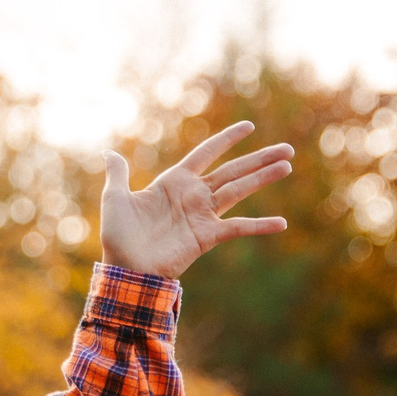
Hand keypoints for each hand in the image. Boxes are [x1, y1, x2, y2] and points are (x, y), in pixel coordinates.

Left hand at [98, 123, 294, 278]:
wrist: (126, 269)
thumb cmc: (119, 236)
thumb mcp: (115, 199)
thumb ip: (118, 174)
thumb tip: (109, 151)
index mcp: (174, 181)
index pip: (207, 153)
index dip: (227, 139)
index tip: (249, 126)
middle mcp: (193, 195)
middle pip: (232, 170)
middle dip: (259, 158)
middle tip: (287, 149)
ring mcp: (203, 215)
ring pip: (240, 190)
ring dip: (263, 178)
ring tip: (288, 166)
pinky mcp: (207, 236)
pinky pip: (238, 228)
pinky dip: (259, 225)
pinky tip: (281, 222)